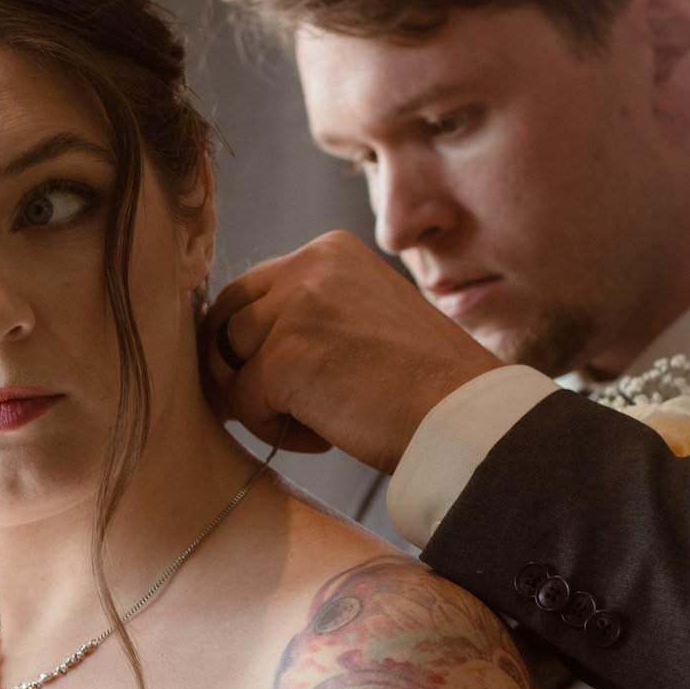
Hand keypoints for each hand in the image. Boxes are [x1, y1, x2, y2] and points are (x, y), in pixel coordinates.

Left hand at [204, 232, 503, 474]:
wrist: (462, 415)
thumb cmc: (422, 383)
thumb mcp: (366, 317)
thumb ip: (312, 312)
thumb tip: (239, 341)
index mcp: (330, 251)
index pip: (254, 291)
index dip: (252, 343)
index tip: (281, 380)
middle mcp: (308, 265)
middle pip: (227, 319)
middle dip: (237, 368)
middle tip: (274, 408)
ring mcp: (294, 308)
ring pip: (228, 361)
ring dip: (258, 401)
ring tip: (313, 423)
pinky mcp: (283, 357)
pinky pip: (242, 401)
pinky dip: (273, 429)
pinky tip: (323, 437)